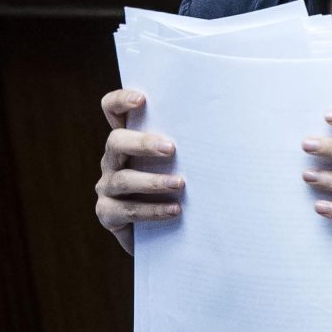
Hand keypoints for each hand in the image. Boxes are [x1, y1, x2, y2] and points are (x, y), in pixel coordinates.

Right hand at [94, 89, 183, 254]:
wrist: (169, 231)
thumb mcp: (182, 160)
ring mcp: (107, 186)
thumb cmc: (181, 186)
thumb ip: (188, 144)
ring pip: (123, 179)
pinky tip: (175, 210)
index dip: (121, 100)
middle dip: (143, 144)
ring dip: (153, 181)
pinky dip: (152, 210)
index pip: (112, 110)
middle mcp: (113, 159)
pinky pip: (126, 211)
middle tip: (171, 148)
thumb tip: (224, 126)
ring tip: (180, 184)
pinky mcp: (108, 213)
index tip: (142, 100)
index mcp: (129, 139)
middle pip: (115, 141)